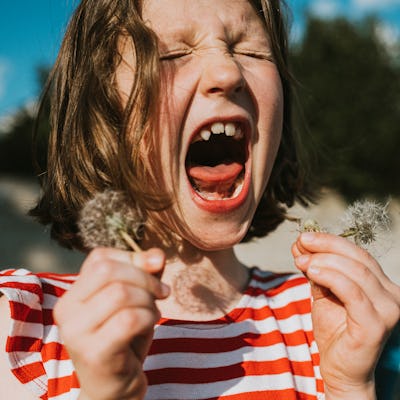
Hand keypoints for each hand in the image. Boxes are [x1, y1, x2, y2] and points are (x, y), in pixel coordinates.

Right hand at [54, 247, 169, 399]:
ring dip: (148, 301)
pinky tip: (148, 327)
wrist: (114, 387)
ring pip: (121, 293)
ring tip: (151, 314)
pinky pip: (130, 319)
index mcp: (73, 293)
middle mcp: (66, 310)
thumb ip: (145, 272)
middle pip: (108, 271)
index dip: (133, 259)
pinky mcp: (94, 353)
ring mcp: (76, 332)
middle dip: (144, 278)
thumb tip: (158, 255)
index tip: (154, 274)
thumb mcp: (136, 298)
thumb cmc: (124, 337)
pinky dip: (149, 318)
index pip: (100, 257)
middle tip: (161, 292)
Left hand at [292, 232, 399, 398]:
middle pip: (358, 258)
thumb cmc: (334, 332)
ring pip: (356, 272)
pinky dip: (331, 278)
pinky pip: (353, 293)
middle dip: (326, 246)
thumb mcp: (323, 294)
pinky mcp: (376, 325)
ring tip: (302, 260)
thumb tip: (301, 244)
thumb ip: (317, 270)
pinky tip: (311, 272)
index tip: (304, 237)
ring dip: (325, 261)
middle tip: (301, 243)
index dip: (330, 242)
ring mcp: (388, 310)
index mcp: (380, 285)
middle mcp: (391, 294)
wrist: (340, 370)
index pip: (358, 254)